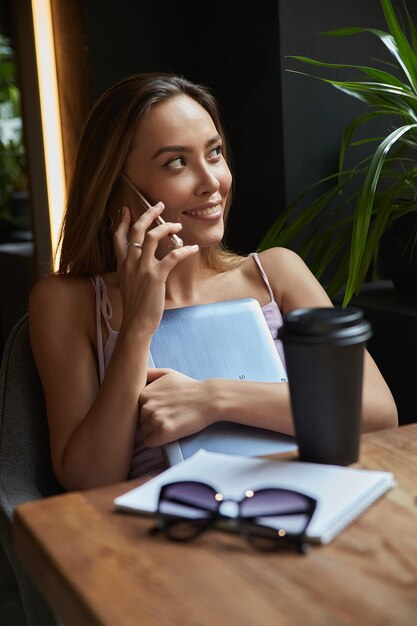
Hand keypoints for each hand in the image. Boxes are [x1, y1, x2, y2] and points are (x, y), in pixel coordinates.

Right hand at [113, 205, 197, 335]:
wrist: (136, 323)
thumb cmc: (135, 305)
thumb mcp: (127, 284)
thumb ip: (130, 269)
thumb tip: (137, 262)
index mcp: (122, 263)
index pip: (119, 236)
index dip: (123, 221)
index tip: (128, 209)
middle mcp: (130, 262)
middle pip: (137, 230)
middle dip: (149, 214)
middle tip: (159, 204)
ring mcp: (142, 268)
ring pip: (153, 237)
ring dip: (167, 227)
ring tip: (178, 225)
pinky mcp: (156, 276)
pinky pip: (172, 257)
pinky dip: (184, 250)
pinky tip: (193, 248)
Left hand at [139, 369, 213, 445]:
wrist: (209, 398)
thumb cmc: (188, 387)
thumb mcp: (167, 374)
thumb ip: (148, 374)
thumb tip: (133, 373)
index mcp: (144, 393)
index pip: (135, 409)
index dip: (149, 411)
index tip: (163, 408)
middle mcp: (147, 405)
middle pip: (140, 422)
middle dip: (151, 421)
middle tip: (169, 414)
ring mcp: (155, 418)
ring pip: (144, 433)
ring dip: (155, 431)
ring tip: (172, 421)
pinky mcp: (165, 431)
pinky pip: (150, 442)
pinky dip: (159, 440)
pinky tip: (171, 430)